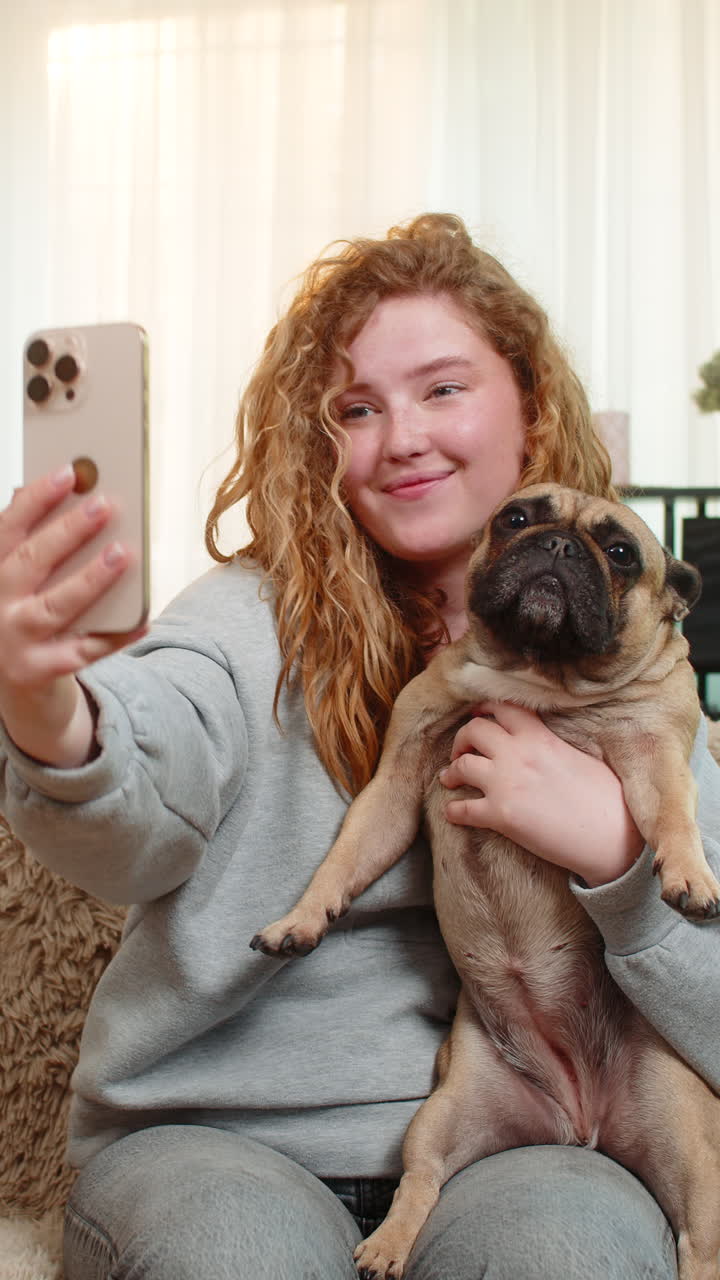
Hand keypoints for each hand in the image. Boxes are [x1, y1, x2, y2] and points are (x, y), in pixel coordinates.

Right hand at [0, 465, 145, 764]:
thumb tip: (79, 498)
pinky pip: (84, 651)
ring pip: (55, 605)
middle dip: (68, 532)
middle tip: (104, 506)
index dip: (36, 499)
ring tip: (122, 554)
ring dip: (90, 579)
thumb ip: (37, 544)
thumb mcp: (19, 579)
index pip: (8, 528)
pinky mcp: (39, 670)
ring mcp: (14, 640)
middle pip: (32, 561)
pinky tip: (143, 620)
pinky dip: (115, 636)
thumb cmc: (24, 616)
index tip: (67, 473)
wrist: (14, 685)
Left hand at [439, 701, 644, 886]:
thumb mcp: (579, 755)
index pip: (504, 707)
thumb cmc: (606, 798)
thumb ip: (550, 744)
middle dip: (462, 739)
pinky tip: (452, 813)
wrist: (613, 836)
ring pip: (462, 765)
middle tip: (463, 750)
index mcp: (540, 736)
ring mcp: (506, 784)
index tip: (478, 716)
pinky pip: (463, 810)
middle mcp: (517, 754)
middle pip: (474, 730)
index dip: (484, 708)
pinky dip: (453, 811)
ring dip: (452, 772)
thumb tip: (538, 744)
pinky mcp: (501, 816)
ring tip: (450, 778)